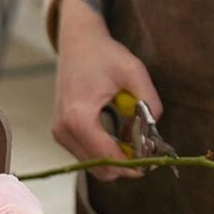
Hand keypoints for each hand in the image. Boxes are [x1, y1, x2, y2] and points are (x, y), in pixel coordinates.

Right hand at [52, 0, 161, 180]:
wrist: (77, 44)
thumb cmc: (104, 55)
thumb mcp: (134, 72)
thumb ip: (149, 104)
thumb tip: (153, 134)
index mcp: (78, 117)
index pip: (108, 158)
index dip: (134, 164)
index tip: (154, 158)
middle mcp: (64, 130)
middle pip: (100, 169)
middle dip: (126, 165)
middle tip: (147, 150)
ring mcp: (60, 134)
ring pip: (94, 166)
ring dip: (116, 159)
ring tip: (134, 139)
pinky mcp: (61, 133)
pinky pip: (87, 156)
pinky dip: (106, 153)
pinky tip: (119, 136)